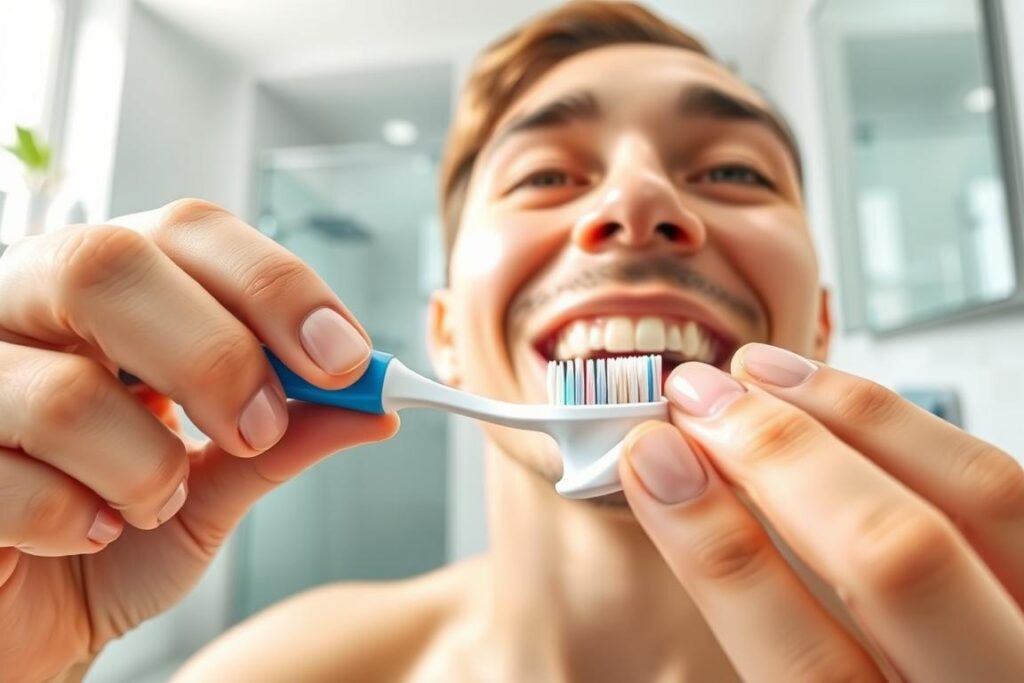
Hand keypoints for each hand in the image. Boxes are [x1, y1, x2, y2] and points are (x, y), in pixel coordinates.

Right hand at [0, 199, 398, 680]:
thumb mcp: (217, 485)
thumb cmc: (118, 537)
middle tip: (258, 428)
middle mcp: (23, 304)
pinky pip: (8, 481)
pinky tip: (87, 534)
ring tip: (154, 504)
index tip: (345, 359)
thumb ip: (285, 438)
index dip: (274, 285)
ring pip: (64, 388)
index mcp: (109, 291)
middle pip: (109, 266)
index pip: (190, 231)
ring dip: (145, 469)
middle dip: (215, 358)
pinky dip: (75, 523)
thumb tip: (377, 405)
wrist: (33, 618)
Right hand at [619, 343, 1023, 681]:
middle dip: (780, 454)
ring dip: (851, 414)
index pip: (805, 664)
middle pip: (896, 559)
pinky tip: (847, 404)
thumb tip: (678, 495)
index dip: (715, 546)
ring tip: (762, 373)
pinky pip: (1006, 486)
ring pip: (978, 496)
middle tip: (697, 396)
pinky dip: (916, 428)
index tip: (650, 458)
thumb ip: (764, 625)